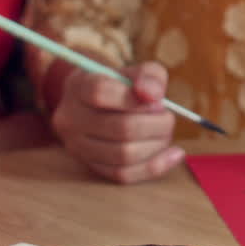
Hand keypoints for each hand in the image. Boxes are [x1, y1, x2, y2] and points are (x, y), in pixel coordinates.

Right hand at [52, 61, 182, 183]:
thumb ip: (149, 75)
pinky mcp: (91, 167)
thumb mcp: (136, 71)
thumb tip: (154, 96)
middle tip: (167, 118)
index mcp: (79, 87)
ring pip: (124, 155)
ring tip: (165, 133)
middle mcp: (72, 119)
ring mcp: (78, 146)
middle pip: (121, 128)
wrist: (96, 105)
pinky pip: (124, 174)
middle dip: (156, 125)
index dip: (135, 98)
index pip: (101, 92)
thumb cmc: (121, 85)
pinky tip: (172, 154)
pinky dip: (155, 166)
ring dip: (156, 145)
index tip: (157, 100)